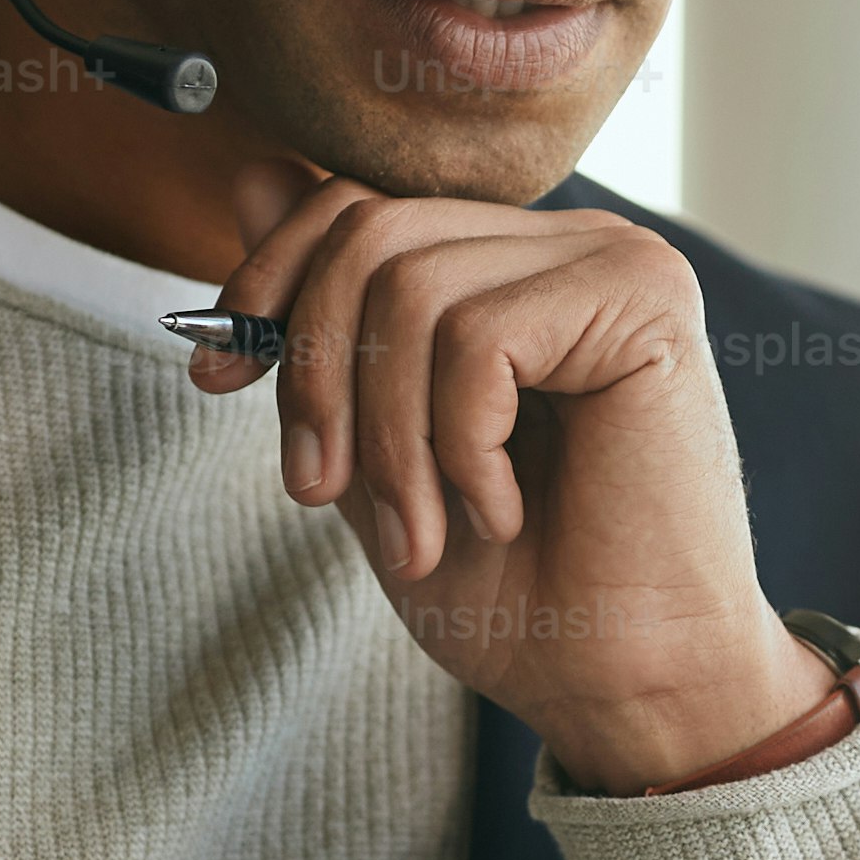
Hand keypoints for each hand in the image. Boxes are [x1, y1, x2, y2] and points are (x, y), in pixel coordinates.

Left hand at [191, 175, 833, 791]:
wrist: (629, 684)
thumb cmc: (518, 591)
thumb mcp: (375, 450)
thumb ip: (326, 330)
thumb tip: (246, 175)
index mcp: (512, 266)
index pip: (357, 205)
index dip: (268, 282)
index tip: (214, 378)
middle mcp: (570, 243)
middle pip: (371, 234)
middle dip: (315, 375)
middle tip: (317, 493)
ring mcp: (615, 261)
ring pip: (413, 289)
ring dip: (390, 439)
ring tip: (423, 534)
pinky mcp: (646, 302)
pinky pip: (481, 338)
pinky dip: (461, 446)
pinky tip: (504, 511)